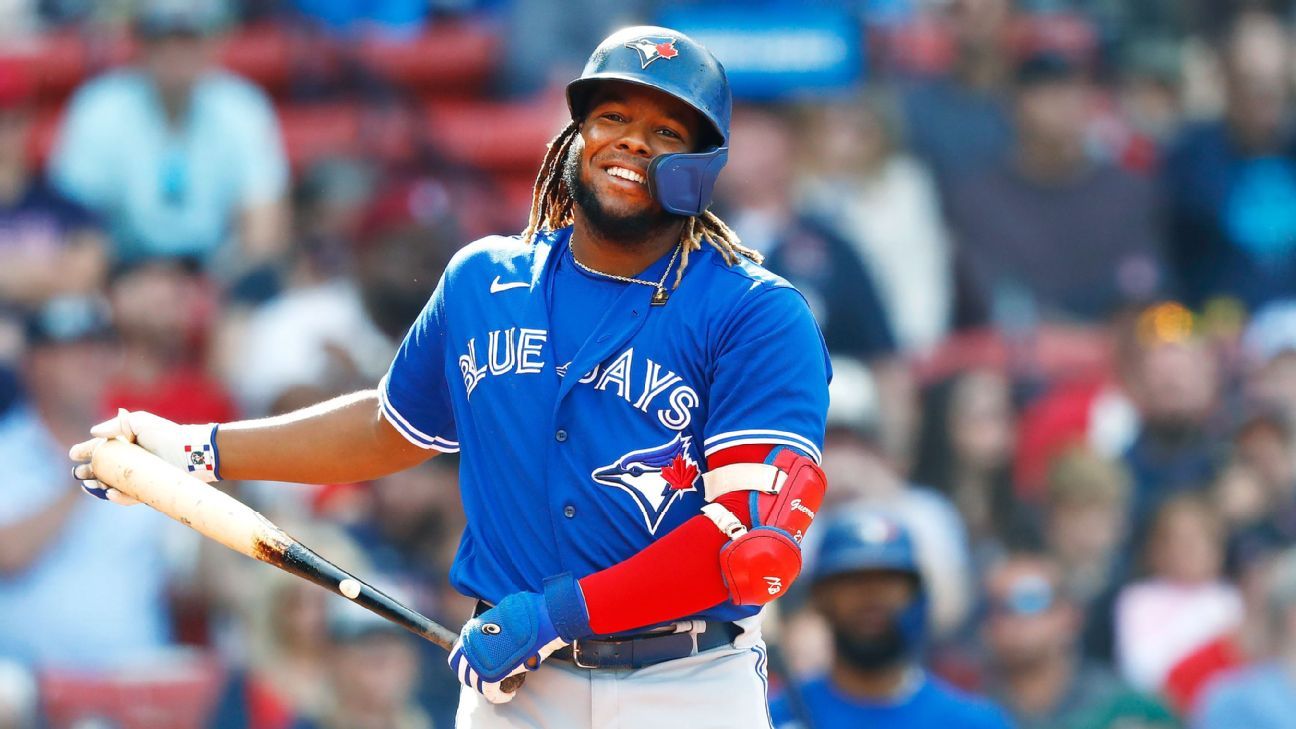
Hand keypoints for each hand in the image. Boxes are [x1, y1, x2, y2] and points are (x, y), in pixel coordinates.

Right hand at [69, 409, 220, 504]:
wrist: (191, 452)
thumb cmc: (166, 434)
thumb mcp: (140, 421)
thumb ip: (116, 424)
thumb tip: (93, 432)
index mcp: (125, 444)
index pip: (100, 449)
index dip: (86, 451)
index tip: (73, 454)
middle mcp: (130, 462)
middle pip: (102, 470)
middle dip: (87, 472)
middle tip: (79, 473)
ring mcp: (138, 477)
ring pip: (112, 485)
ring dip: (98, 487)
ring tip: (91, 484)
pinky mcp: (147, 490)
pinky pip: (129, 496)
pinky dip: (119, 497)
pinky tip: (110, 493)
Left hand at [449, 574, 592, 703]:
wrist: (543, 619)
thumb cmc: (528, 613)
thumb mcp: (503, 615)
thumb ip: (494, 626)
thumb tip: (497, 632)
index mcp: (471, 632)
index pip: (458, 657)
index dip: (468, 665)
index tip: (480, 668)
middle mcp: (470, 648)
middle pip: (462, 672)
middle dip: (473, 678)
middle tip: (488, 680)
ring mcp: (479, 661)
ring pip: (476, 684)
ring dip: (486, 688)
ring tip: (500, 687)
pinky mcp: (492, 674)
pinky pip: (490, 692)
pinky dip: (499, 696)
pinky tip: (508, 694)